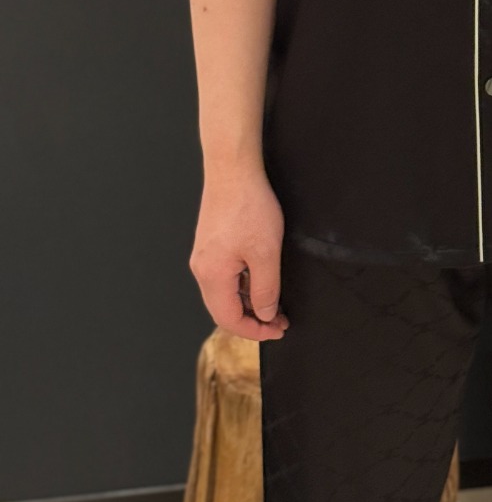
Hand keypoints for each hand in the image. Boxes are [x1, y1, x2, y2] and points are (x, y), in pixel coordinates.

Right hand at [188, 167, 289, 340]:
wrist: (233, 170)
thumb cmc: (249, 207)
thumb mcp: (266, 253)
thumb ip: (265, 289)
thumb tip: (265, 315)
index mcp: (212, 276)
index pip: (229, 319)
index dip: (255, 331)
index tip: (278, 330)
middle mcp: (201, 269)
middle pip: (223, 310)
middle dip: (252, 320)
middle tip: (279, 321)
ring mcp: (203, 256)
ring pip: (224, 294)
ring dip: (249, 303)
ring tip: (275, 303)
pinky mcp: (210, 245)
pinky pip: (224, 277)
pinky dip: (242, 286)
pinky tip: (260, 281)